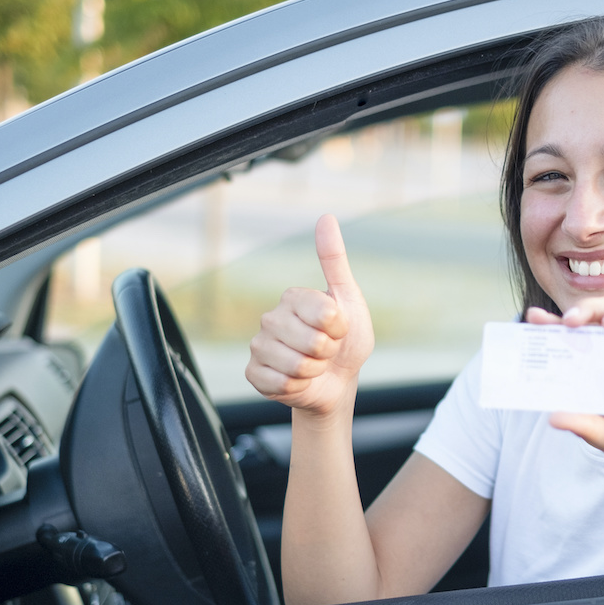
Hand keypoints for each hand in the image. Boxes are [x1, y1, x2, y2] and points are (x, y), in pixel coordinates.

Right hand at [245, 215, 373, 416]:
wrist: (337, 381)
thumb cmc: (346, 340)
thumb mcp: (349, 300)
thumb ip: (335, 260)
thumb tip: (326, 217)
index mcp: (293, 297)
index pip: (324, 314)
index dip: (340, 328)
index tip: (339, 329)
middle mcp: (271, 318)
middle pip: (310, 342)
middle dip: (328, 353)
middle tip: (326, 351)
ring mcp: (260, 346)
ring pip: (294, 365)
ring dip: (313, 372)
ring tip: (313, 366)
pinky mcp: (254, 373)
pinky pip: (277, 383)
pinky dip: (295, 387)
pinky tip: (297, 381)